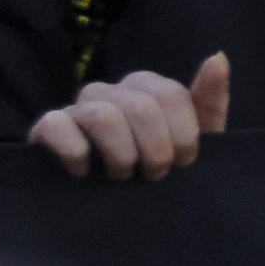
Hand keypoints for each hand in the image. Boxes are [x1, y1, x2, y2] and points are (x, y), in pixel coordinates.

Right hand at [30, 52, 226, 179]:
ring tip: (122, 176)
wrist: (117, 208)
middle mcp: (110, 91)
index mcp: (145, 88)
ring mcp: (76, 108)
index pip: (170, 94)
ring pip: (102, 115)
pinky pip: (55, 124)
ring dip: (121, 154)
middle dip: (156, 150)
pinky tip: (84, 172)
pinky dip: (74, 152)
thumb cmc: (157, 168)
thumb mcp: (194, 140)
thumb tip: (217, 57)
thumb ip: (208, 101)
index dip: (183, 134)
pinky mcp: (46, 128)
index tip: (185, 163)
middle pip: (140, 106)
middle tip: (155, 176)